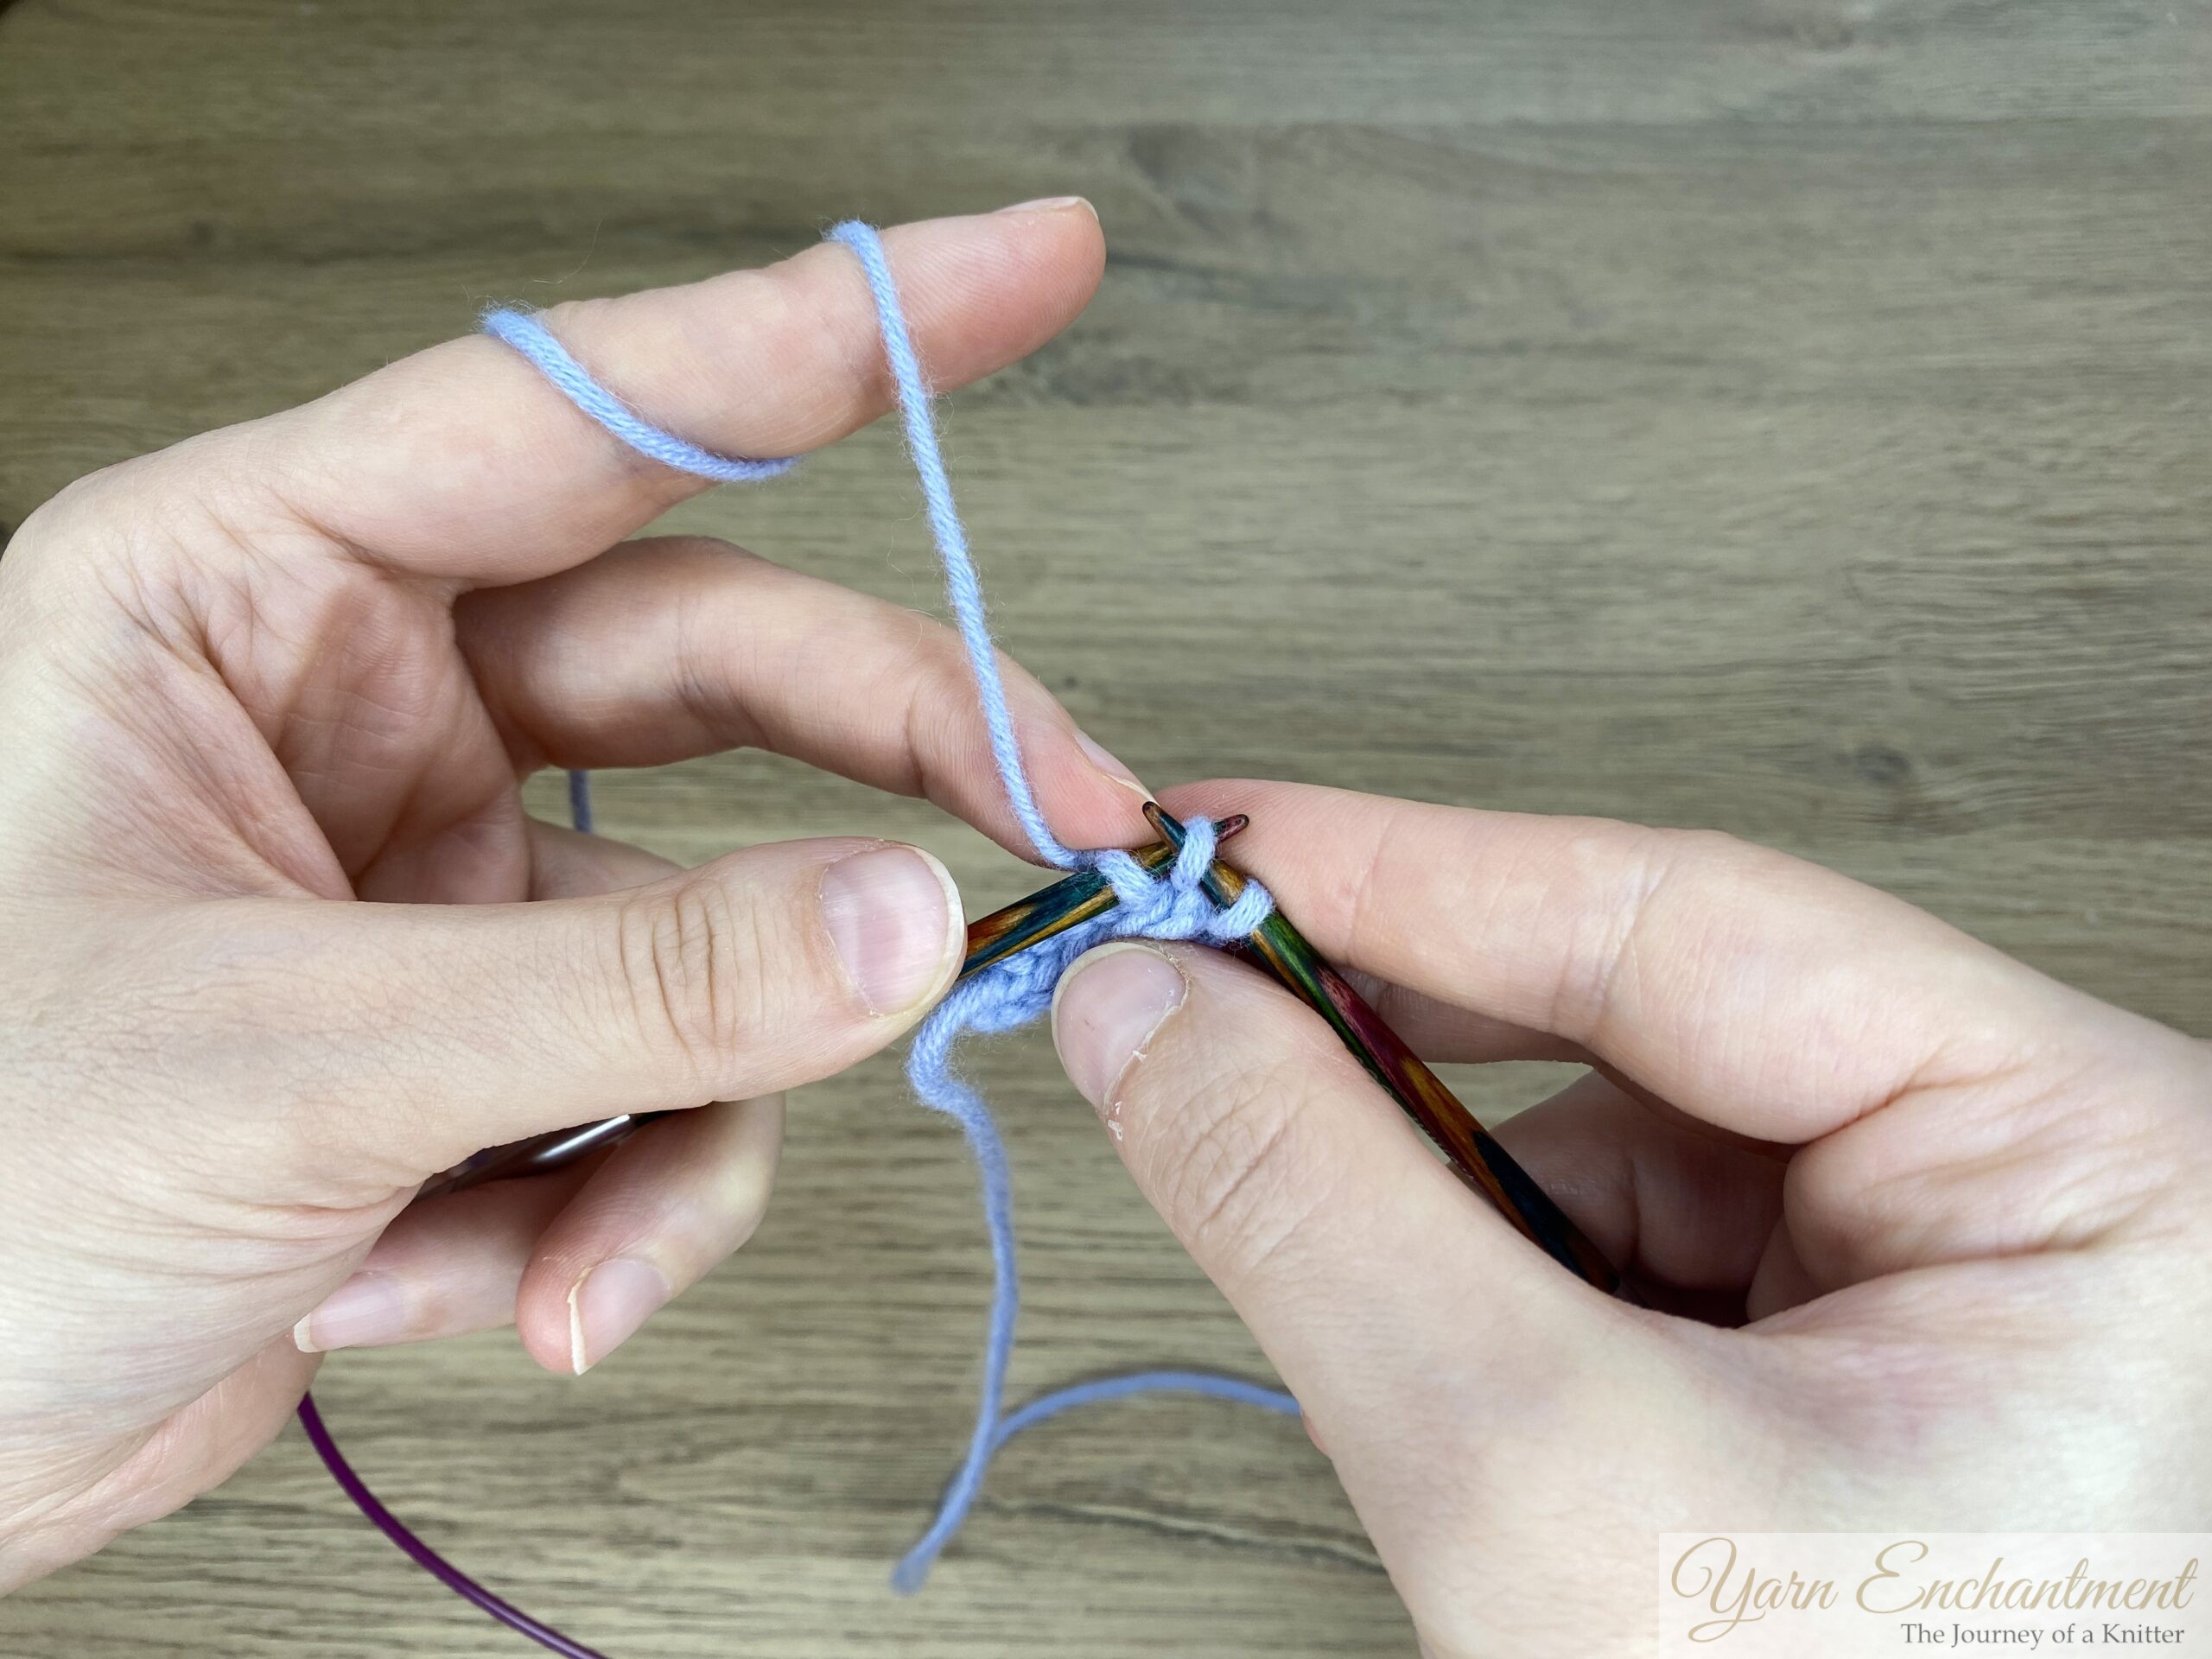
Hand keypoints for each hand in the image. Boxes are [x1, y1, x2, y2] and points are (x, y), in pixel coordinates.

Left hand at [0, 201, 1143, 1588]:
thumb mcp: (288, 1059)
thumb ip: (626, 984)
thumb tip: (903, 919)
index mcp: (245, 596)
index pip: (578, 411)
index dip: (825, 336)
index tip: (1023, 263)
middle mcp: (359, 709)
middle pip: (716, 664)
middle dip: (892, 759)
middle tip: (1061, 811)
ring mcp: (438, 878)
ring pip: (716, 918)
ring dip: (697, 1094)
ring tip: (588, 1234)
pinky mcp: (486, 1036)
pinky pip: (666, 1081)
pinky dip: (626, 1205)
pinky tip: (508, 1290)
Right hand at [1049, 781, 2211, 1655]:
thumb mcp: (1544, 1483)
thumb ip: (1323, 1210)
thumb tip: (1146, 1010)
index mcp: (2087, 1160)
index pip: (1691, 924)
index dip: (1413, 874)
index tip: (1210, 843)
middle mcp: (2036, 1189)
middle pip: (1650, 1022)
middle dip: (1407, 1048)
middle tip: (1191, 1009)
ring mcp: (1949, 1280)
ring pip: (1615, 1147)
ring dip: (1462, 1221)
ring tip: (1412, 1352)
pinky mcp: (1854, 1360)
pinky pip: (1631, 1255)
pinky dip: (1512, 1306)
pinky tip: (1483, 1401)